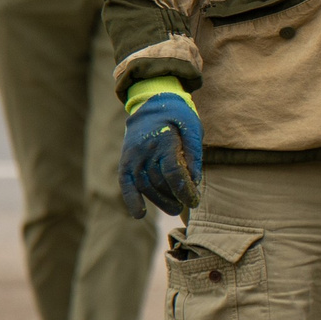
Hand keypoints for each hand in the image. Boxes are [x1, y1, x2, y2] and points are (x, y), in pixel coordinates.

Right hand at [119, 86, 202, 219]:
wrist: (150, 105)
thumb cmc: (177, 118)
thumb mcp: (192, 128)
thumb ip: (194, 153)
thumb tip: (195, 181)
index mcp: (164, 140)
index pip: (174, 173)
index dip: (184, 190)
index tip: (194, 200)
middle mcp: (145, 149)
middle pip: (160, 182)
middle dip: (175, 197)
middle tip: (186, 204)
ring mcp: (132, 156)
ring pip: (145, 186)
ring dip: (159, 201)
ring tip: (174, 207)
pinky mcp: (125, 162)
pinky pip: (126, 184)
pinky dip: (131, 200)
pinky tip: (139, 214)